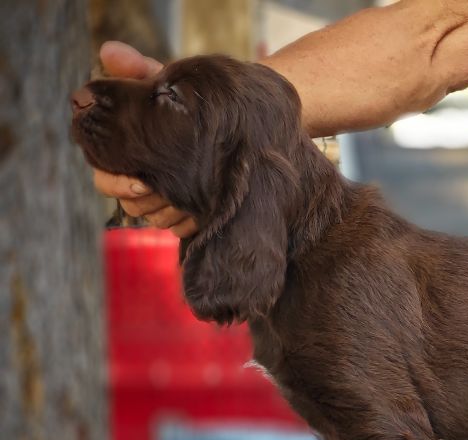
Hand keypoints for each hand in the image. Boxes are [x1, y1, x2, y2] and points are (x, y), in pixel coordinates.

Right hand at [91, 41, 197, 237]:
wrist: (232, 123)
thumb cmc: (188, 102)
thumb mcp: (165, 85)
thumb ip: (138, 70)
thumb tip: (108, 51)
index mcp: (125, 155)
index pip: (104, 178)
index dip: (118, 183)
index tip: (141, 181)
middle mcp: (140, 182)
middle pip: (129, 206)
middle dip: (147, 200)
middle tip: (165, 190)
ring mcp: (164, 201)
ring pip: (155, 220)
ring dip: (170, 211)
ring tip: (190, 197)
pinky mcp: (188, 215)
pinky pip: (181, 230)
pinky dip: (191, 223)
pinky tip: (204, 211)